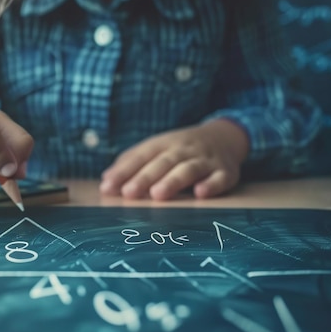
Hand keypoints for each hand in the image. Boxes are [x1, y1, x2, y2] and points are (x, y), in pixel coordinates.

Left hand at [100, 119, 248, 199]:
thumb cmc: (179, 149)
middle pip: (162, 163)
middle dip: (145, 178)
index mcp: (162, 144)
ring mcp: (205, 160)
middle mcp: (183, 150)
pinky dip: (211, 185)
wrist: (223, 136)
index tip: (108, 187)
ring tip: (158, 195)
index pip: (140, 157)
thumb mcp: (155, 149)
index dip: (123, 172)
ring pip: (188, 169)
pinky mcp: (225, 172)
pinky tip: (200, 193)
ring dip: (173, 181)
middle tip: (129, 193)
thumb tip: (105, 181)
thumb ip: (131, 164)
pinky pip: (219, 178)